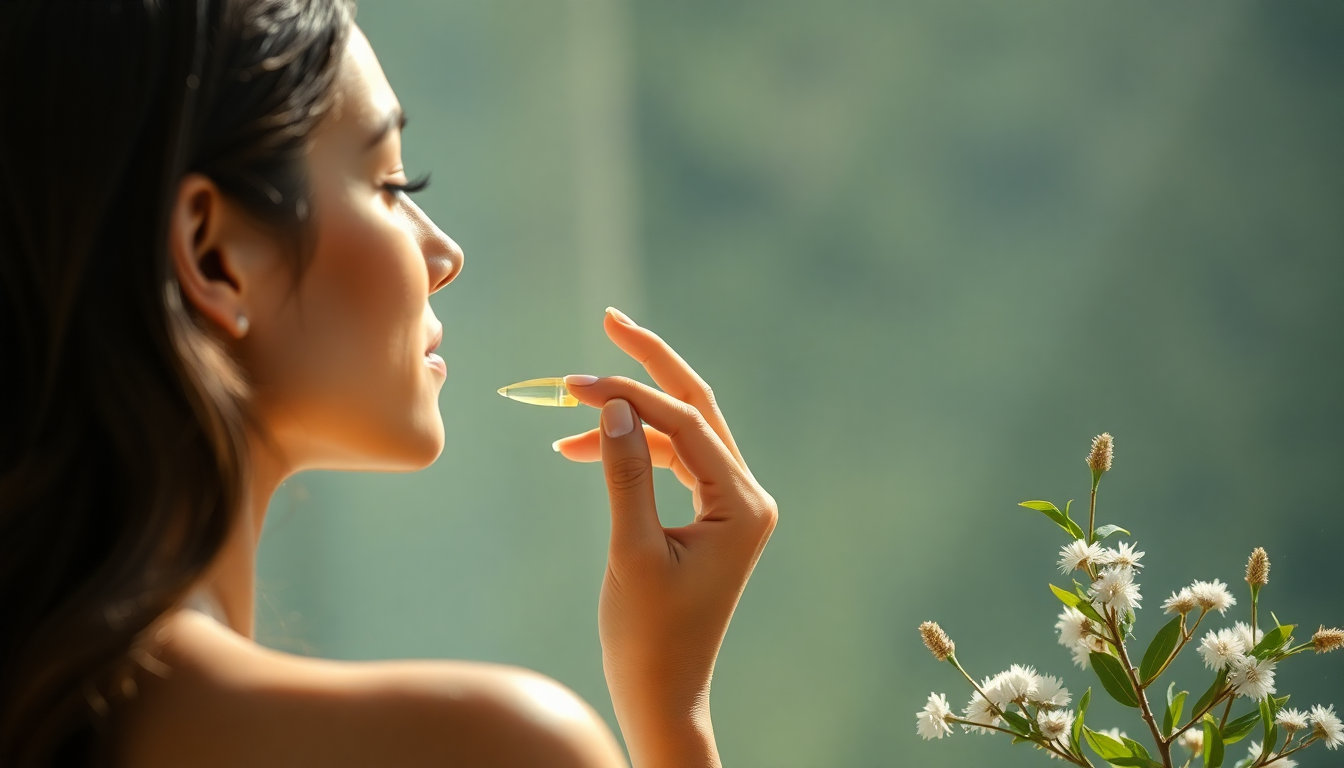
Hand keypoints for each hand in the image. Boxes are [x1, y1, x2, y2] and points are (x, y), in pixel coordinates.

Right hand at [554, 308, 777, 767]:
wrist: (662, 693)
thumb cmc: (648, 635)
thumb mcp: (630, 550)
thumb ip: (623, 474)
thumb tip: (610, 403)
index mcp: (743, 504)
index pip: (686, 425)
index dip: (629, 395)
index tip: (572, 383)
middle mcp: (747, 496)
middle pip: (697, 409)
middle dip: (651, 366)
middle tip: (611, 319)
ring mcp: (731, 505)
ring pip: (681, 433)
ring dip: (627, 418)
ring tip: (565, 407)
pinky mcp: (710, 516)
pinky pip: (671, 462)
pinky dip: (631, 451)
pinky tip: (581, 447)